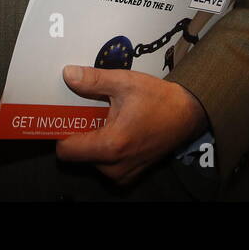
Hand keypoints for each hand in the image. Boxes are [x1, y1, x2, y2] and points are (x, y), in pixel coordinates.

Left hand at [54, 65, 207, 185]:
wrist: (188, 114)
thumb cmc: (159, 99)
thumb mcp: (125, 83)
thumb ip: (93, 81)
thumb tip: (68, 75)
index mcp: (111, 145)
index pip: (66, 151)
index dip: (61, 132)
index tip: (63, 117)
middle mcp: (115, 167)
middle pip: (78, 155)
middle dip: (80, 133)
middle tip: (89, 112)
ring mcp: (123, 174)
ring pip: (92, 160)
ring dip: (94, 141)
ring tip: (107, 119)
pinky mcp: (130, 174)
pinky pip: (106, 165)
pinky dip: (107, 149)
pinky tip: (117, 129)